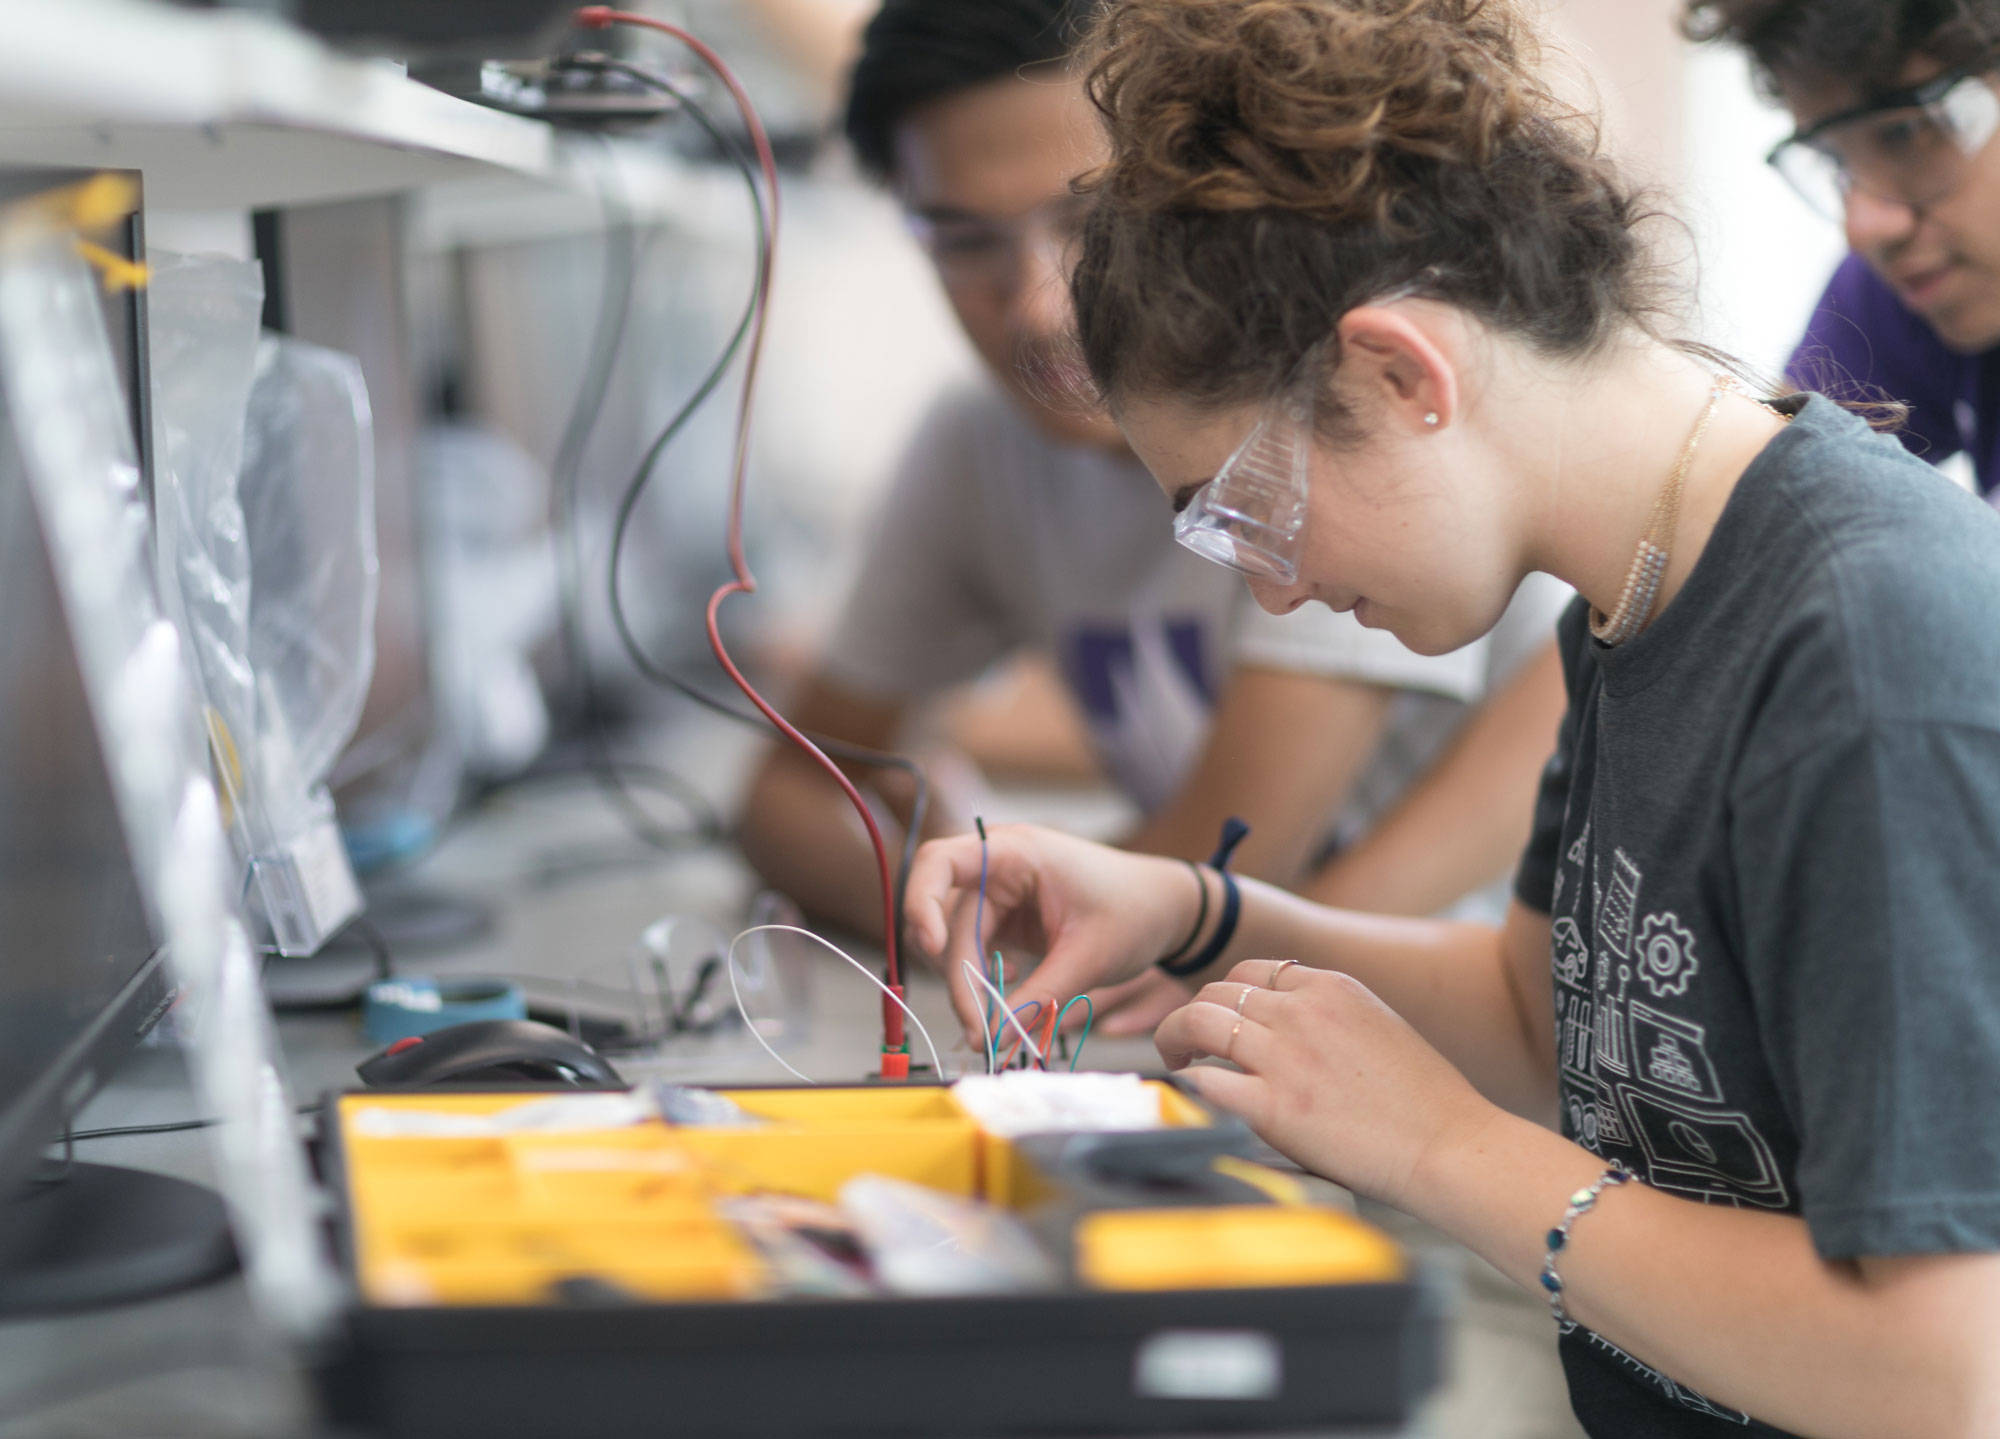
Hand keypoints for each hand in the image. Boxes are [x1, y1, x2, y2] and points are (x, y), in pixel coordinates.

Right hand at [904, 823, 1196, 1045]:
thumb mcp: (1089, 958)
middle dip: (958, 976)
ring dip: (967, 983)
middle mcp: (998, 864)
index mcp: (1017, 851)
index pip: (939, 861)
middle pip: (947, 918)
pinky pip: (973, 949)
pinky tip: (1003, 997)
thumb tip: (993, 1038)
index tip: (935, 949)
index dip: (921, 901)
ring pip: (955, 939)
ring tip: (992, 1025)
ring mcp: (999, 890)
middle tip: (979, 1029)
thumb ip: (1038, 998)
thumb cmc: (1135, 913)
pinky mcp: (1003, 916)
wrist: (1165, 908)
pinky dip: (980, 979)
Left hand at [1155, 959, 1495, 1210]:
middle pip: (1217, 992)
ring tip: (1176, 1061)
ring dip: (1175, 1039)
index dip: (1226, 993)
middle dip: (1192, 1015)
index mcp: (1331, 987)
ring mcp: (1285, 1056)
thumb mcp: (1376, 1027)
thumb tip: (1283, 1025)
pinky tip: (1193, 1095)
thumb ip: (1328, 1018)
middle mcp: (1302, 1011)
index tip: (1219, 1017)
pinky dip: (1192, 1085)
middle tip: (1184, 1043)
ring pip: (1199, 1023)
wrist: (1452, 1146)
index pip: (1252, 971)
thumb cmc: (1424, 1102)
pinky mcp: (1275, 1107)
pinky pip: (1207, 1082)